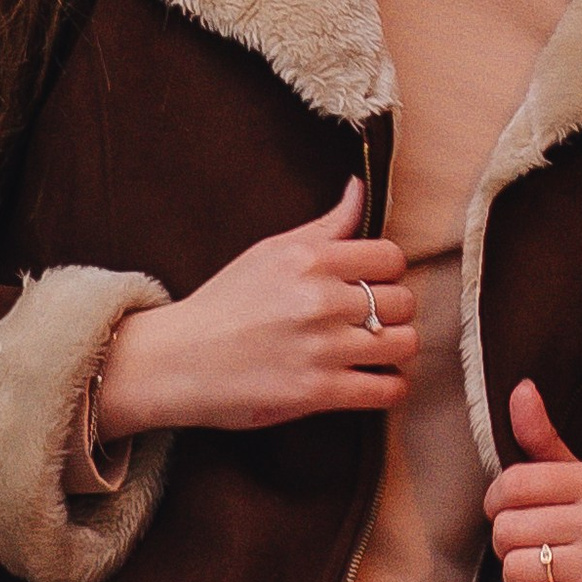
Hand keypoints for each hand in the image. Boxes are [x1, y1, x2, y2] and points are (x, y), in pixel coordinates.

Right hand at [95, 180, 414, 434]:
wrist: (178, 360)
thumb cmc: (225, 303)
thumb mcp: (271, 251)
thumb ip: (326, 225)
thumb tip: (359, 188)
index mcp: (309, 259)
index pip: (391, 257)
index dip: (388, 272)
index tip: (374, 284)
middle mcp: (319, 300)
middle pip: (402, 301)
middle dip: (392, 311)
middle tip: (373, 320)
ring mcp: (320, 348)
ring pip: (403, 343)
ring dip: (396, 348)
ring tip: (378, 350)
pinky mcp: (317, 392)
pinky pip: (386, 390)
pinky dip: (391, 387)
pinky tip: (376, 380)